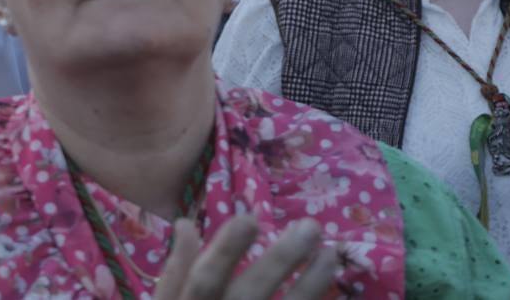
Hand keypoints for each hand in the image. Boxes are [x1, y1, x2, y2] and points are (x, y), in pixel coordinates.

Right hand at [154, 217, 338, 299]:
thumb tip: (185, 224)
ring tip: (331, 255)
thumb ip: (174, 272)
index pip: (204, 279)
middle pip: (252, 293)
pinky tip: (336, 293)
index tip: (250, 218)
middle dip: (281, 259)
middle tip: (310, 227)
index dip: (226, 251)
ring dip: (312, 285)